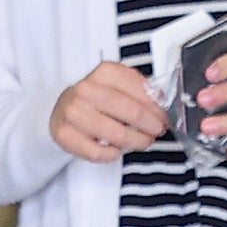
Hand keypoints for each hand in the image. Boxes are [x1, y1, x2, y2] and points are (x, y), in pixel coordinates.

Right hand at [49, 61, 165, 164]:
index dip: (157, 107)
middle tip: (158, 130)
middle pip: (132, 113)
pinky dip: (113, 154)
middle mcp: (87, 90)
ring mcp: (74, 112)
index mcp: (104, 73)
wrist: (62, 109)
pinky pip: (98, 152)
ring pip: (117, 135)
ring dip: (137, 141)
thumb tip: (161, 102)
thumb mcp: (117, 84)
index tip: (164, 116)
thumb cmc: (95, 99)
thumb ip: (139, 90)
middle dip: (152, 125)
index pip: (140, 91)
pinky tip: (117, 149)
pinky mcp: (65, 134)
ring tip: (144, 141)